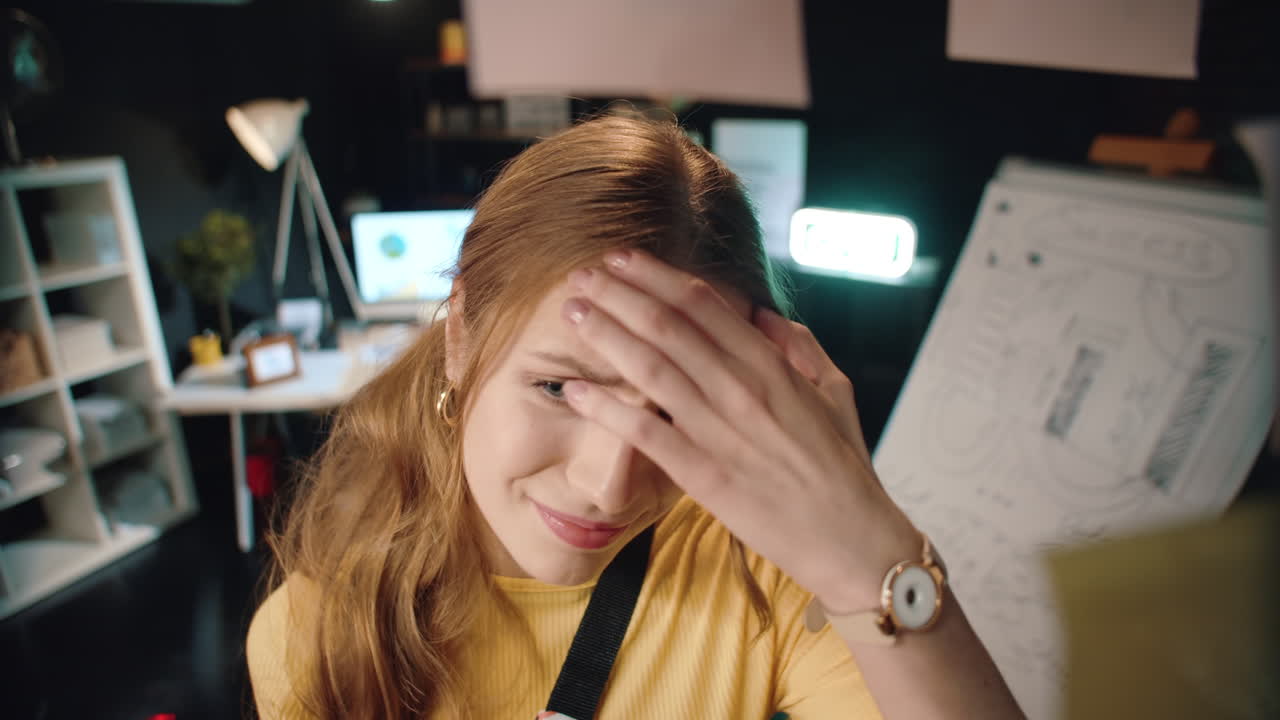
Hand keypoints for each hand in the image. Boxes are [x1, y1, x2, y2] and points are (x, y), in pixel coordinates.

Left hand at [561, 249, 920, 612]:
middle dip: (619, 295)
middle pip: (668, 327)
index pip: (704, 306)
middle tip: (581, 275)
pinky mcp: (705, 477)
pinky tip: (575, 391)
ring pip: (652, 370)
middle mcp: (744, 390)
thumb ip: (800, 347)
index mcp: (773, 366)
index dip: (657, 276)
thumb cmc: (845, 469)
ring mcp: (722, 433)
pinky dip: (608, 409)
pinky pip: (647, 434)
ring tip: (572, 312)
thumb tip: (762, 314)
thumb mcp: (835, 393)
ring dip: (606, 336)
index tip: (623, 259)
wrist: (854, 542)